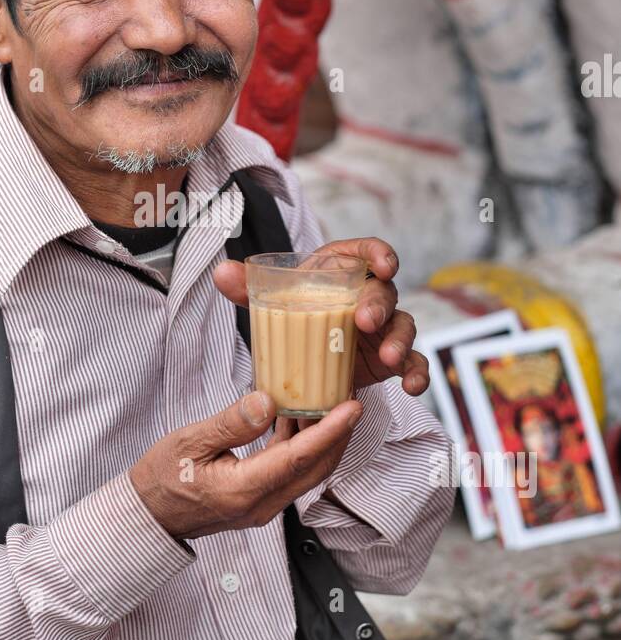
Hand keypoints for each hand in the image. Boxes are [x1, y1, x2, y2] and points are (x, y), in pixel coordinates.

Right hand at [129, 391, 361, 539]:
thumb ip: (232, 423)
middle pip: (315, 470)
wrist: (148, 514)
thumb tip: (268, 401)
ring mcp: (262, 507)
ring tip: (327, 404)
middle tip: (349, 399)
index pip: (299, 459)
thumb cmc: (162, 478)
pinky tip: (295, 420)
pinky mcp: (259, 502)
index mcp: (244, 490)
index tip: (352, 408)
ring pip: (306, 473)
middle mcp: (261, 505)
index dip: (330, 432)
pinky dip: (301, 447)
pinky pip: (290, 474)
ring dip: (322, 441)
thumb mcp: (190, 442)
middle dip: (338, 435)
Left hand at [213, 236, 428, 395]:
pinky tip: (412, 387)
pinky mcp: (388, 358)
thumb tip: (221, 272)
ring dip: (400, 340)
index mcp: (341, 272)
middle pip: (384, 291)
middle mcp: (367, 296)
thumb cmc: (292, 316)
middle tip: (365, 321)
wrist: (301, 354)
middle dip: (379, 304)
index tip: (384, 265)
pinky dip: (418, 374)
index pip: (367, 252)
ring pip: (403, 326)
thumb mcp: (270, 303)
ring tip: (388, 358)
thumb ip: (247, 289)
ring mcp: (382, 328)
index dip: (380, 253)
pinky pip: (413, 363)